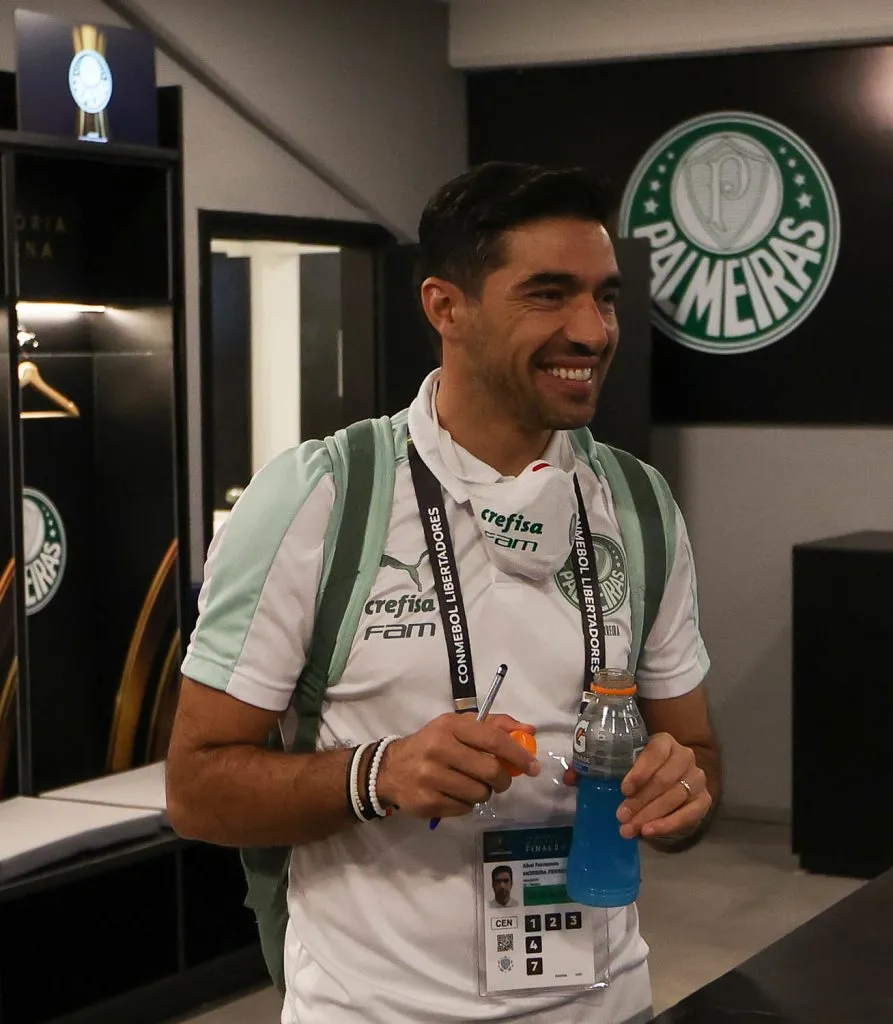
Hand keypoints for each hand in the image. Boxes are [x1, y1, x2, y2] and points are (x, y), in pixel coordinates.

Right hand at [377, 714, 539, 819]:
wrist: (391, 769)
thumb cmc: (432, 744)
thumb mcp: (458, 726)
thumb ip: (494, 725)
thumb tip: (529, 730)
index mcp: (450, 726)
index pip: (493, 740)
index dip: (517, 754)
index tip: (533, 767)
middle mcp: (439, 749)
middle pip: (490, 771)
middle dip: (502, 780)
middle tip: (499, 781)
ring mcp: (431, 777)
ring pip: (479, 793)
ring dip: (482, 793)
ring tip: (469, 785)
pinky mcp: (427, 802)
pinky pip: (464, 809)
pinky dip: (465, 804)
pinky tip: (453, 793)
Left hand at [562, 733, 710, 840]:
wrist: (669, 783)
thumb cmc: (638, 772)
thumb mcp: (618, 765)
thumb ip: (593, 768)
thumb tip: (569, 778)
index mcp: (664, 741)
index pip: (655, 752)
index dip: (640, 771)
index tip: (623, 789)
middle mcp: (684, 756)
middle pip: (664, 779)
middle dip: (641, 801)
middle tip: (620, 816)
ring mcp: (697, 778)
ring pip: (675, 797)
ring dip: (650, 815)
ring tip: (628, 829)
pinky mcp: (704, 799)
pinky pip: (690, 814)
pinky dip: (669, 824)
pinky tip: (650, 832)